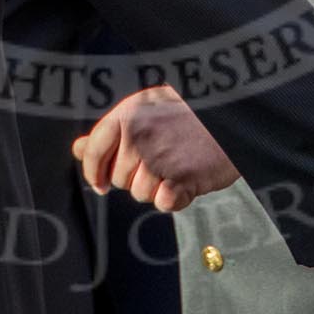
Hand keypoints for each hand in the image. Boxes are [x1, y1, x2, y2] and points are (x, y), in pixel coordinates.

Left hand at [71, 84, 237, 211]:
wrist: (235, 112)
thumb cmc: (192, 111)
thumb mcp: (148, 110)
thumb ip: (112, 132)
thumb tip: (78, 149)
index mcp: (129, 113)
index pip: (93, 149)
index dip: (94, 171)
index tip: (100, 184)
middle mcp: (139, 135)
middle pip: (119, 178)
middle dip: (136, 177)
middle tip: (162, 161)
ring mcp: (159, 158)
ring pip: (140, 194)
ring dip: (157, 188)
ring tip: (177, 166)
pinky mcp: (181, 179)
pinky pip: (164, 203)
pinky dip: (175, 198)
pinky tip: (187, 180)